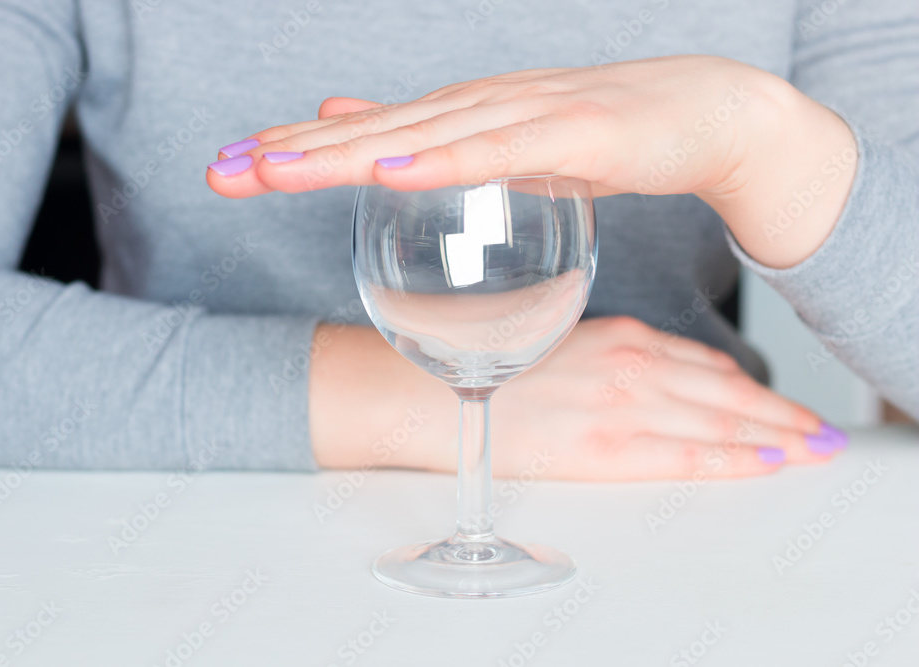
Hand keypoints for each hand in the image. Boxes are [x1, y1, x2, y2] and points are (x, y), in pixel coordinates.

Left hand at [207, 56, 856, 268]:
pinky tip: (389, 170)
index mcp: (462, 119)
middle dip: (290, 153)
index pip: (363, 137)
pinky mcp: (572, 131)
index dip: (292, 150)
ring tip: (273, 169)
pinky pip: (495, 150)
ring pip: (418, 137)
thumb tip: (393, 152)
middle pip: (371, 133)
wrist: (710, 116)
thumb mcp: (517, 151)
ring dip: (342, 154)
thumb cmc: (610, 137)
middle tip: (219, 170)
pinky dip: (439, 160)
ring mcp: (522, 113)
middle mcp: (477, 107)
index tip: (228, 170)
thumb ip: (455, 152)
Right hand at [310, 317, 845, 481]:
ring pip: (719, 421)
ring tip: (809, 446)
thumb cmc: (471, 367)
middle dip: (777, 410)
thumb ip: (589, 350)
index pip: (699, 361)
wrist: (421, 394)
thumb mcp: (545, 339)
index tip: (774, 395)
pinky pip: (689, 457)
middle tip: (815, 426)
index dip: (746, 382)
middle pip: (724, 390)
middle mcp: (628, 365)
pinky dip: (737, 459)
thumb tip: (616, 369)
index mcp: (613, 335)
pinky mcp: (606, 449)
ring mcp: (621, 406)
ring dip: (772, 434)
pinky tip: (767, 462)